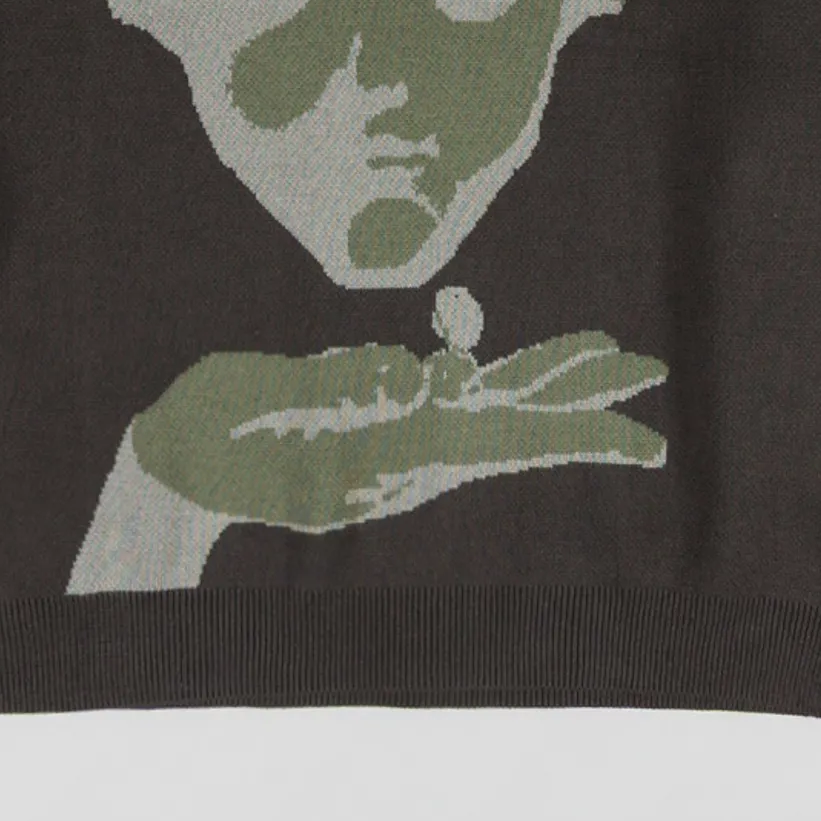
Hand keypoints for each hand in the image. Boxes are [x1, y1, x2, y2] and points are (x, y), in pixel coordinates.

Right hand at [130, 304, 667, 532]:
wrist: (168, 468)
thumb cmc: (207, 443)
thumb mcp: (264, 414)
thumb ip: (335, 390)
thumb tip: (414, 372)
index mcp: (395, 458)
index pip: (509, 445)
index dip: (580, 436)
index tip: (649, 441)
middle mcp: (409, 450)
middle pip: (517, 419)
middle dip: (585, 397)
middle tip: (652, 371)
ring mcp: (391, 434)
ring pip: (490, 402)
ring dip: (548, 376)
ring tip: (606, 352)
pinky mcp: (370, 415)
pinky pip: (444, 387)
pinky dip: (486, 366)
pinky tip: (497, 351)